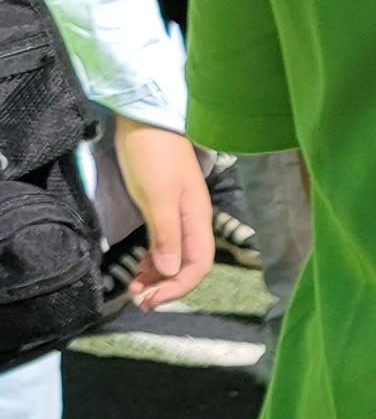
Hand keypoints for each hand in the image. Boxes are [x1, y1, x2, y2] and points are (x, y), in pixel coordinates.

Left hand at [111, 118, 213, 305]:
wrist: (145, 119)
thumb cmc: (151, 155)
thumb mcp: (157, 196)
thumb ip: (166, 234)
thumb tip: (171, 271)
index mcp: (196, 219)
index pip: (198, 266)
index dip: (178, 288)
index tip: (149, 299)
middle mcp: (192, 221)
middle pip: (189, 265)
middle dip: (166, 286)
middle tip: (137, 299)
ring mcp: (179, 215)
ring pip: (176, 257)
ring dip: (158, 276)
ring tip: (133, 286)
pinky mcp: (164, 209)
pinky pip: (165, 245)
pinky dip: (153, 261)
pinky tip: (139, 266)